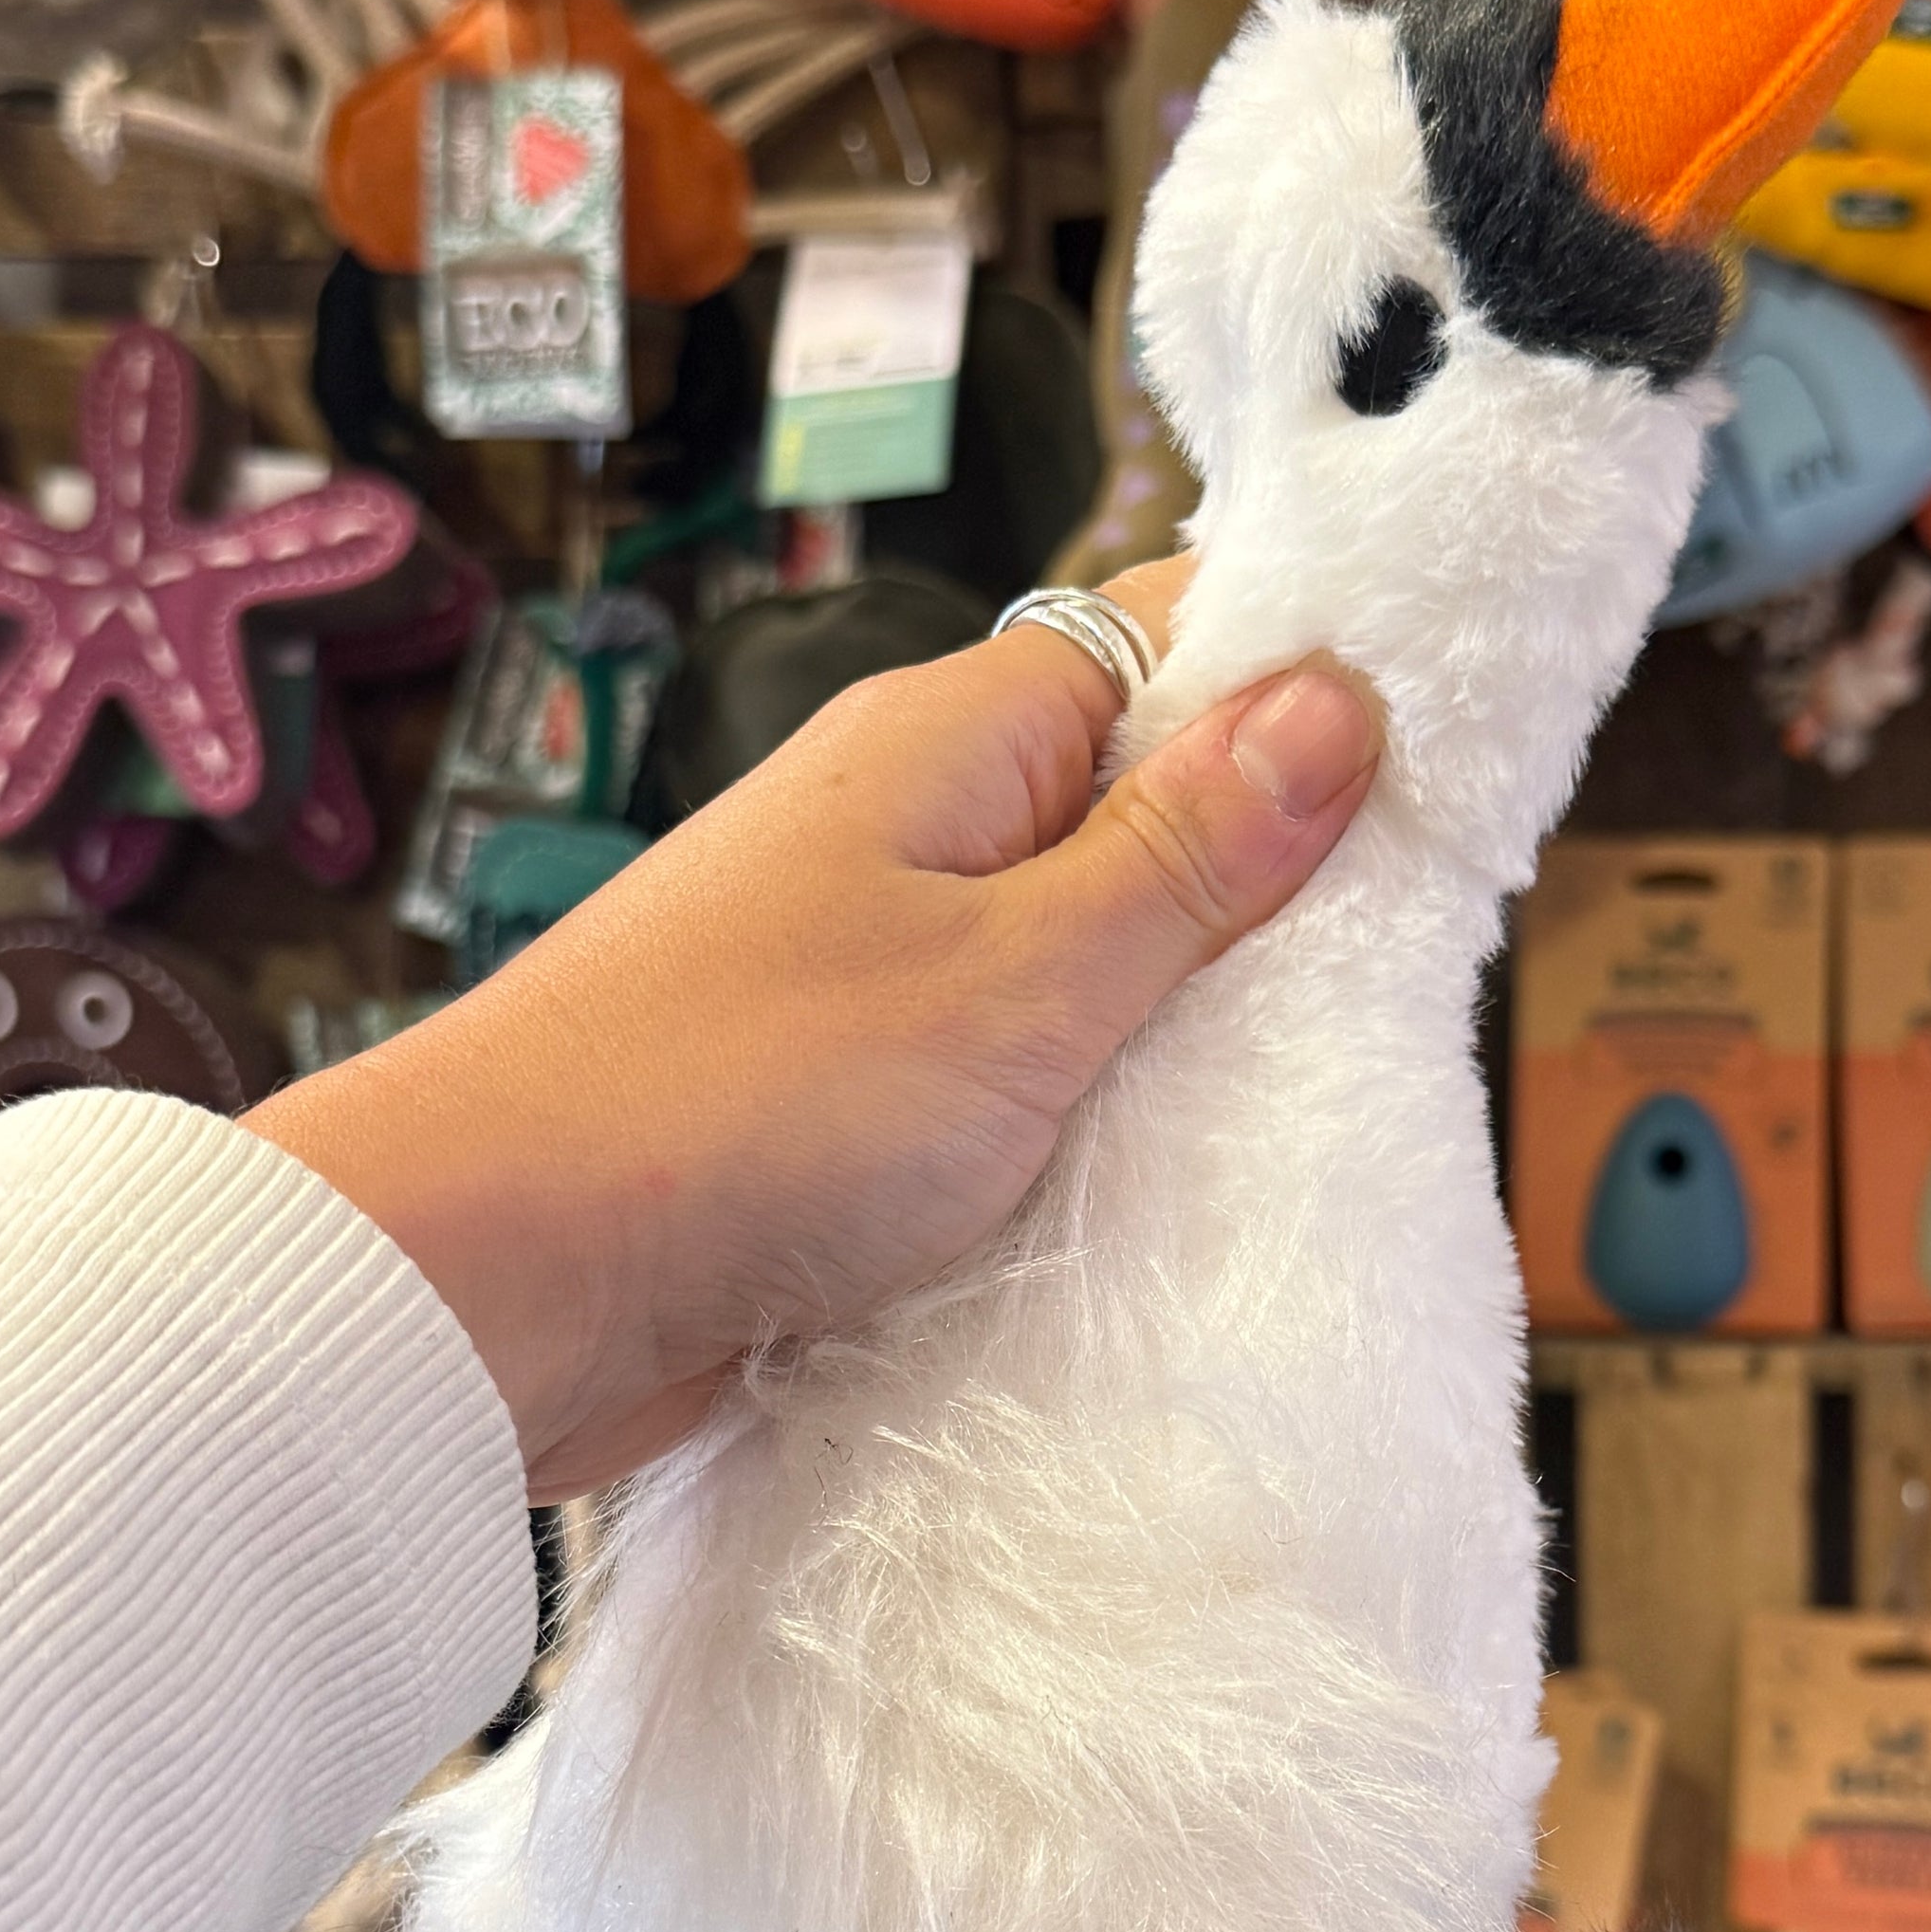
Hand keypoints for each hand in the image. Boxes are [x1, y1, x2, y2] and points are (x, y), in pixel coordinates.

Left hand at [249, 560, 1380, 1497]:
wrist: (488, 1283)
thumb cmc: (740, 1102)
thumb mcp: (1023, 978)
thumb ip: (1183, 854)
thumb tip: (1334, 697)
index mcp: (949, 744)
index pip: (1165, 648)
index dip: (1300, 693)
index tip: (1442, 773)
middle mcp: (901, 831)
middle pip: (1128, 811)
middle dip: (1252, 886)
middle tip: (1393, 973)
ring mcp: (859, 968)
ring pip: (1067, 960)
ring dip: (1162, 1026)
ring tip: (1291, 1091)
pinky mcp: (829, 1102)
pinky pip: (995, 1079)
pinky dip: (1070, 1123)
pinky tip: (1143, 1186)